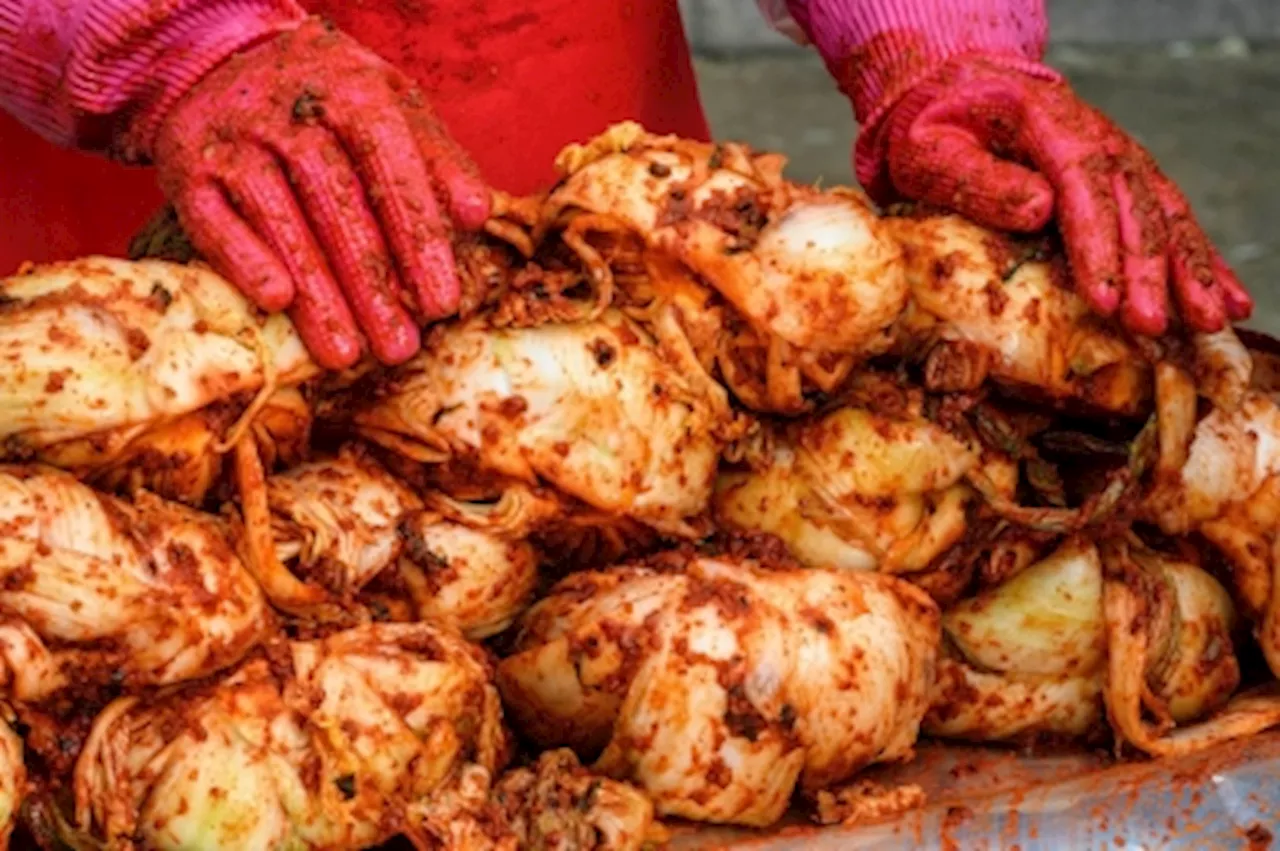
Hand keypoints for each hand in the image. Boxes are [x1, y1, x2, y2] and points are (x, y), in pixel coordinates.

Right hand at [153, 18, 489, 368]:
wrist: (217, 61)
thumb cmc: (328, 102)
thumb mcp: (391, 105)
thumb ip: (436, 158)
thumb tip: (477, 215)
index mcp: (350, 90)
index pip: (389, 162)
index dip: (416, 235)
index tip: (442, 303)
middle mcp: (286, 111)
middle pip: (334, 197)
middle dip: (371, 280)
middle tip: (399, 348)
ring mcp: (232, 137)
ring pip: (276, 214)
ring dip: (315, 290)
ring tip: (346, 354)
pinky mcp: (186, 167)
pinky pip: (211, 217)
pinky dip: (242, 258)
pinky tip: (276, 303)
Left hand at [858, 56, 1251, 335]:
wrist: (962, 97)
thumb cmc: (937, 133)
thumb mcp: (932, 150)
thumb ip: (976, 179)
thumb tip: (1039, 209)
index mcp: (1046, 121)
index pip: (1083, 182)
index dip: (1098, 243)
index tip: (1104, 298)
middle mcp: (1098, 137)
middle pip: (1133, 205)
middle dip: (1146, 271)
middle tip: (1149, 326)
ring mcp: (1121, 160)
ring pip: (1166, 215)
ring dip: (1188, 271)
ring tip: (1205, 322)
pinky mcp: (1131, 184)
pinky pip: (1174, 223)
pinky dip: (1203, 263)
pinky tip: (1227, 302)